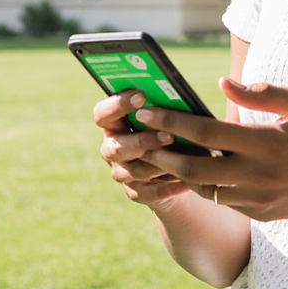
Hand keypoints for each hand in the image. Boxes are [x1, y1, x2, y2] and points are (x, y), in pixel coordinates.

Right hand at [94, 90, 192, 210]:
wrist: (179, 162)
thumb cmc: (171, 127)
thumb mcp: (167, 115)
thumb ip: (163, 107)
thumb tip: (176, 95)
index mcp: (113, 123)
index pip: (102, 114)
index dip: (118, 105)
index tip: (141, 96)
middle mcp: (112, 148)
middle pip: (115, 148)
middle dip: (142, 142)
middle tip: (168, 137)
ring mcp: (121, 171)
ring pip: (130, 172)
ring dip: (155, 165)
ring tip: (180, 160)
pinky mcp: (135, 192)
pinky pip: (147, 193)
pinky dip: (166, 188)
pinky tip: (185, 183)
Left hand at [133, 78, 287, 221]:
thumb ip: (261, 93)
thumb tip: (222, 83)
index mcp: (266, 143)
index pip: (206, 134)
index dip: (172, 121)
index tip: (147, 110)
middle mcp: (257, 176)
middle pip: (193, 168)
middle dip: (160, 153)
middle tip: (136, 138)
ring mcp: (257, 199)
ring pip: (204, 189)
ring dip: (177, 172)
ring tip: (155, 153)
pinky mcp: (260, 214)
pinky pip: (222, 200)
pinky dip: (203, 186)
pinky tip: (190, 170)